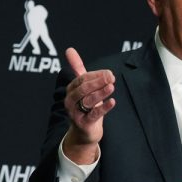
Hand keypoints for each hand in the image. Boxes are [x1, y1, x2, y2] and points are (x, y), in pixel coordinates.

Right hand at [62, 47, 115, 163]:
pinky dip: (104, 107)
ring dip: (100, 93)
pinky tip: (113, 102)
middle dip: (97, 82)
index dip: (95, 75)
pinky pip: (94, 114)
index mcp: (71, 90)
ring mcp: (76, 113)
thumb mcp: (83, 87)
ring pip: (88, 100)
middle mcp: (71, 101)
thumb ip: (78, 68)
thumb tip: (69, 49)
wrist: (84, 132)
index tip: (109, 73)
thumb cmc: (85, 106)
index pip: (82, 79)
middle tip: (111, 77)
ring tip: (111, 87)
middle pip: (83, 89)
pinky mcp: (84, 123)